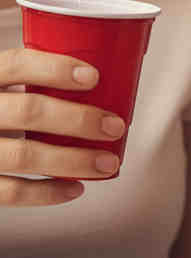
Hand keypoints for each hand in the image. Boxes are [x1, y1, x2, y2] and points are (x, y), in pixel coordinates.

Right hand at [0, 48, 125, 205]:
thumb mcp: (2, 86)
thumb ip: (32, 80)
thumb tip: (103, 81)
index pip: (16, 64)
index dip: (55, 69)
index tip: (93, 77)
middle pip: (28, 111)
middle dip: (79, 119)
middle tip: (114, 125)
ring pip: (24, 155)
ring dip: (74, 160)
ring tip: (106, 162)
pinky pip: (11, 192)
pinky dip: (48, 192)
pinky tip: (75, 187)